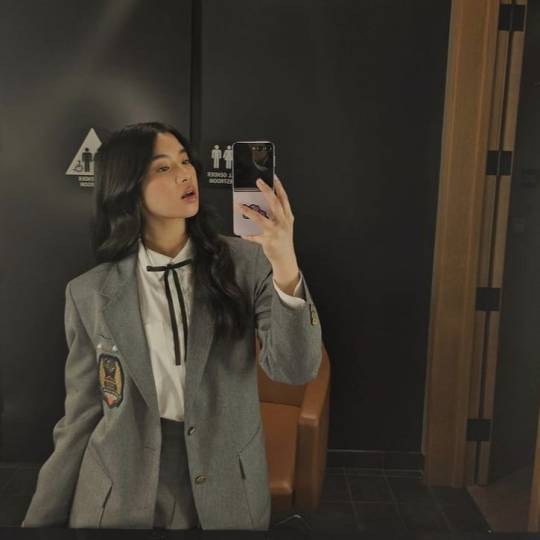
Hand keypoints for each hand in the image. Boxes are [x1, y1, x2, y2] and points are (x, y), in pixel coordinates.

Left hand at [235, 174, 299, 292]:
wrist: (285, 258)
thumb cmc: (283, 239)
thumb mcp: (284, 225)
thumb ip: (277, 214)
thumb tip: (263, 202)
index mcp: (287, 217)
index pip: (284, 199)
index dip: (279, 187)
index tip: (273, 177)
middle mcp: (283, 223)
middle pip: (275, 203)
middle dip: (266, 191)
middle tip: (258, 182)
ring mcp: (275, 232)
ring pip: (261, 219)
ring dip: (249, 212)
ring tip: (240, 206)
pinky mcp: (268, 241)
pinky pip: (254, 236)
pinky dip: (247, 234)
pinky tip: (242, 232)